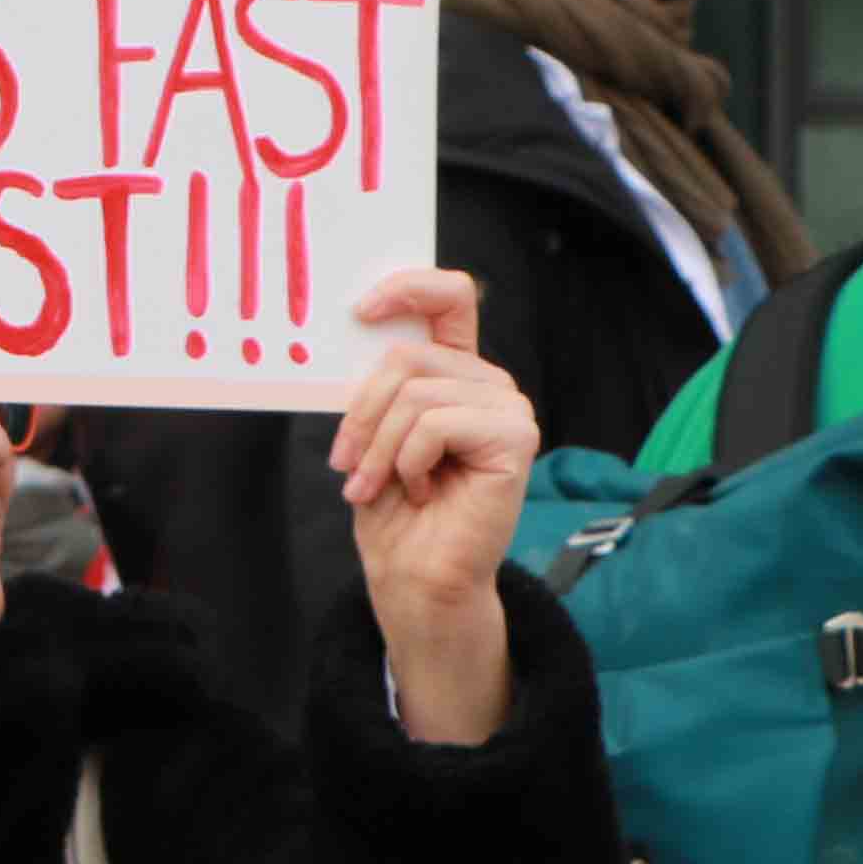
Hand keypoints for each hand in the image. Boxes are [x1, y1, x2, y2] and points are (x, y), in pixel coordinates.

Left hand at [327, 267, 533, 743]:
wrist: (414, 575)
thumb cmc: (392, 508)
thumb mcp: (372, 431)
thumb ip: (380, 383)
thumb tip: (363, 329)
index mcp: (455, 372)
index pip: (451, 299)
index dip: (410, 288)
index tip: (361, 309)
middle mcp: (488, 384)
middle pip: (407, 358)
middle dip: (362, 413)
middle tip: (346, 463)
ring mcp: (508, 409)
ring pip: (415, 394)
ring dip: (378, 447)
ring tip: (376, 485)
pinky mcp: (516, 439)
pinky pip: (435, 424)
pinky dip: (408, 461)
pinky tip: (419, 491)